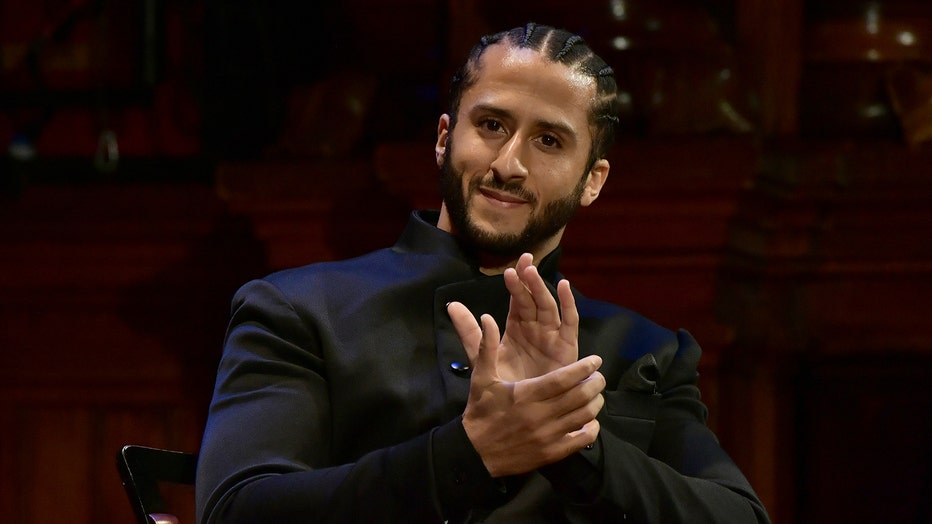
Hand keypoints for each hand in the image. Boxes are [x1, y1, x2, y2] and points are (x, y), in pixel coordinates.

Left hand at [447, 253, 578, 381]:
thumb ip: (468, 331)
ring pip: (548, 306)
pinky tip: (564, 287)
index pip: (517, 298)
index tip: (511, 266)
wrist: (522, 411)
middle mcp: (535, 326)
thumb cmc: (505, 383)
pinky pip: (569, 322)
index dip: (516, 281)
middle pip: (532, 298)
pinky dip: (568, 304)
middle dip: (529, 280)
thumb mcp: (481, 355)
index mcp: (517, 326)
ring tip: (533, 273)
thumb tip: (451, 304)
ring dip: (542, 289)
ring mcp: (552, 335)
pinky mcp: (567, 346)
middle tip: (524, 263)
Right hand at [458, 312, 604, 476]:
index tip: (595, 360)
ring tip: (595, 394)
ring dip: (594, 402)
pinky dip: (590, 428)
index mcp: (526, 394)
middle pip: (579, 396)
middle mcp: (540, 415)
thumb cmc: (480, 411)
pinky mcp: (552, 453)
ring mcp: (548, 436)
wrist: (475, 453)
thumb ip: (487, 347)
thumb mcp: (481, 378)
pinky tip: (590, 420)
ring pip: (584, 416)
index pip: (563, 378)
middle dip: (595, 383)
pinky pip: (581, 439)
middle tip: (598, 375)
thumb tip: (487, 316)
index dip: (583, 368)